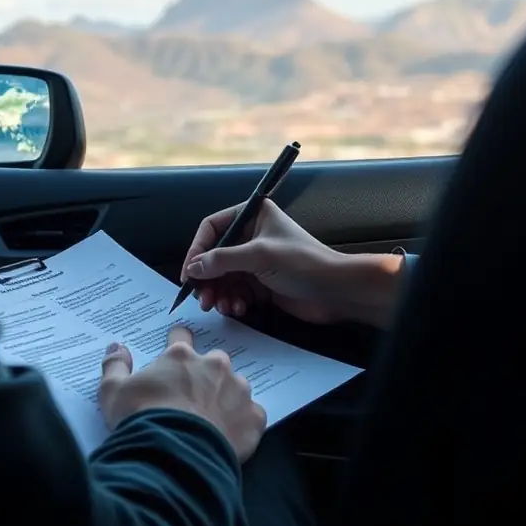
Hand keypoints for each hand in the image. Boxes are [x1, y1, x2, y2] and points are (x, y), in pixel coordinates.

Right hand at [99, 326, 266, 462]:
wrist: (174, 457)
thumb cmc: (141, 419)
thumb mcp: (113, 393)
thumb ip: (115, 366)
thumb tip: (117, 347)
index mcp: (181, 356)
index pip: (180, 336)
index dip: (176, 344)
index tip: (174, 358)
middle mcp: (215, 365)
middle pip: (213, 362)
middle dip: (204, 376)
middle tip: (191, 400)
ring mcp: (239, 390)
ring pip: (235, 387)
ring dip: (225, 399)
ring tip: (211, 423)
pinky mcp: (255, 418)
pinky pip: (252, 416)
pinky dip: (242, 424)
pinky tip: (229, 438)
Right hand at [181, 200, 405, 327]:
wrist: (336, 291)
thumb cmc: (304, 263)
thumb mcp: (260, 256)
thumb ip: (223, 259)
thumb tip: (194, 267)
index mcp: (253, 215)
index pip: (212, 227)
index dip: (197, 249)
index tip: (189, 272)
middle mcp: (252, 235)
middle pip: (215, 255)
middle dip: (207, 278)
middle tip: (202, 299)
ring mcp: (256, 260)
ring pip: (223, 276)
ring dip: (219, 293)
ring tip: (222, 307)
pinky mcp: (261, 282)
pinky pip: (236, 290)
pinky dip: (233, 301)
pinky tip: (238, 309)